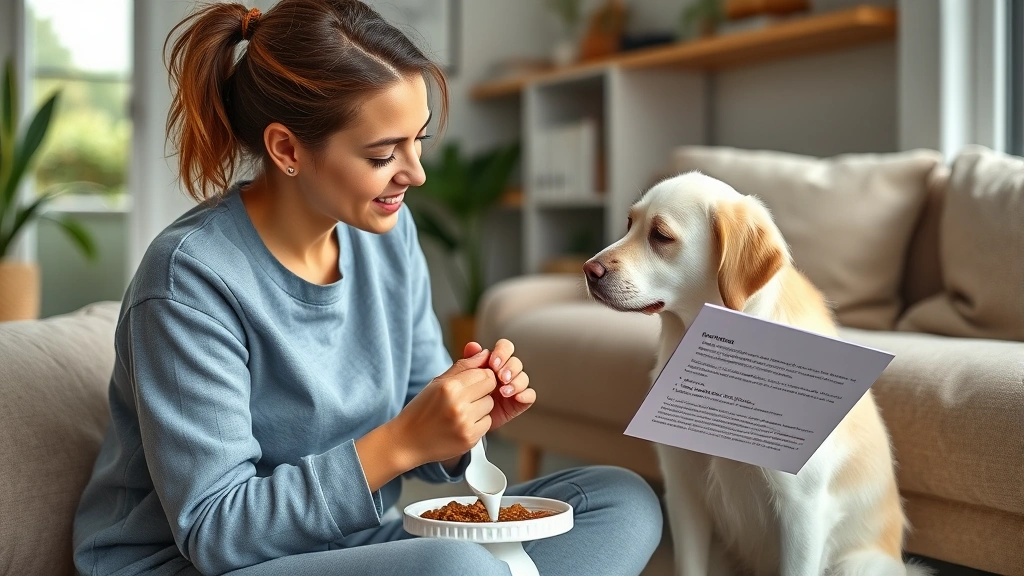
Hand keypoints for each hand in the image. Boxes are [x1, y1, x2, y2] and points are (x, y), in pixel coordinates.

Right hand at [390, 348, 497, 466]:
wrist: (407, 441)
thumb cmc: (422, 409)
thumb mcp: (438, 382)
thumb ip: (463, 366)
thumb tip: (484, 352)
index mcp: (449, 387)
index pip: (485, 373)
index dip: (481, 376)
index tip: (472, 382)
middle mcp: (458, 404)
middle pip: (491, 387)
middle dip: (483, 390)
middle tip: (467, 397)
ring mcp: (464, 423)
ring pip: (490, 406)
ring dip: (480, 407)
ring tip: (461, 412)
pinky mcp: (469, 439)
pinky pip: (487, 424)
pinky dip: (478, 423)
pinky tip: (462, 425)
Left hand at [463, 339, 535, 430]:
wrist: (460, 421)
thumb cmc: (460, 397)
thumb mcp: (460, 379)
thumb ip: (467, 362)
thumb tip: (474, 346)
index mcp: (494, 361)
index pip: (504, 347)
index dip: (502, 352)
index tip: (493, 363)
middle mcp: (505, 372)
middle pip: (516, 362)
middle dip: (510, 368)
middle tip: (501, 377)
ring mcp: (513, 387)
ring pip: (523, 377)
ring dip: (516, 382)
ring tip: (504, 392)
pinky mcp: (519, 402)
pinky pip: (530, 395)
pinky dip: (526, 395)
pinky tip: (517, 397)